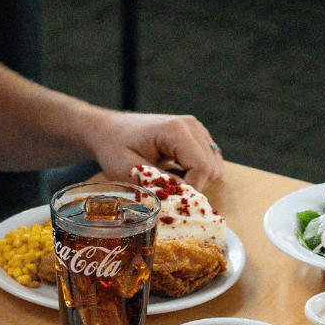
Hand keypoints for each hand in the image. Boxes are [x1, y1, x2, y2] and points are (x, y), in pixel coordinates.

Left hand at [89, 111, 223, 191]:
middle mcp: (192, 126)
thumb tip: (181, 198)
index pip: (202, 168)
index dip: (189, 189)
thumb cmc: (115, 147)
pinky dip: (196, 173)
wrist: (109, 130)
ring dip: (195, 180)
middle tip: (167, 187)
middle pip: (212, 169)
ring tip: (170, 178)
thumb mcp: (128, 170)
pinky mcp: (198, 136)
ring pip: (214, 167)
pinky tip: (176, 171)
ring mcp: (197, 129)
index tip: (169, 195)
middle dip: (193, 186)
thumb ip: (156, 183)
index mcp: (176, 130)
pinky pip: (210, 163)